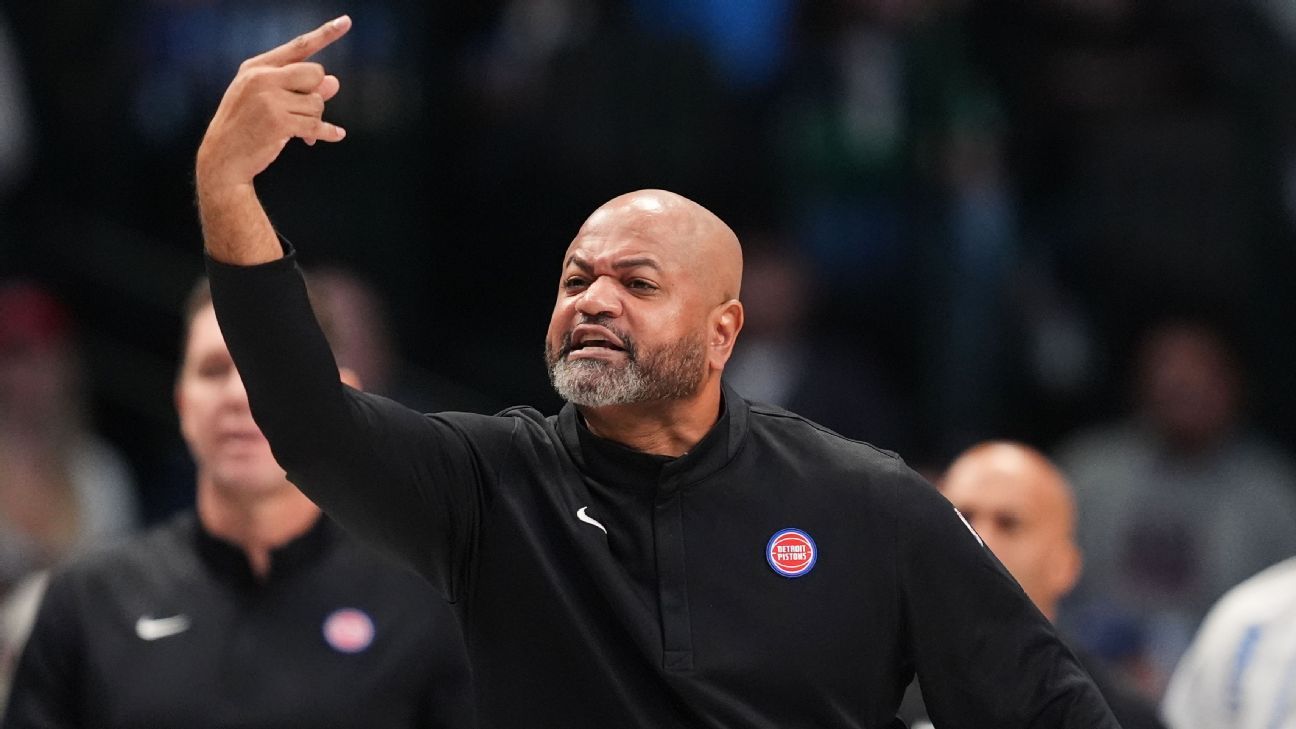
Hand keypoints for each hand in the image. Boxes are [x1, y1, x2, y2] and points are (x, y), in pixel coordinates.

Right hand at [195, 15, 351, 194]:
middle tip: (303, 110)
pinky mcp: (279, 122)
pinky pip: (316, 125)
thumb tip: (335, 82)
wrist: (223, 158)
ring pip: (317, 102)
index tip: (346, 22)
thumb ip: (300, 88)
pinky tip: (335, 134)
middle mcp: (262, 77)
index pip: (298, 47)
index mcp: (256, 67)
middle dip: (316, 94)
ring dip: (314, 118)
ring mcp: (269, 99)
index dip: (325, 34)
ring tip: (297, 129)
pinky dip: (326, 132)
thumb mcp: (267, 100)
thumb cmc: (246, 127)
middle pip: (315, 73)